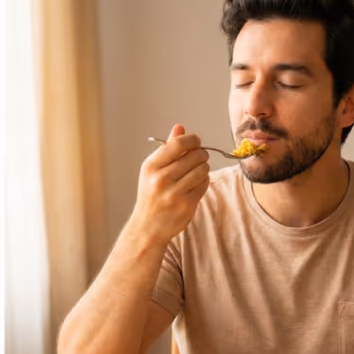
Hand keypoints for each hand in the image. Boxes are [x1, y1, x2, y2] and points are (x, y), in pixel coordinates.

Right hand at [129, 124, 209, 243]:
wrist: (148, 226)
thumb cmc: (151, 195)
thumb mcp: (153, 170)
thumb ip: (167, 148)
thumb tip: (180, 127)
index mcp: (151, 166)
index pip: (179, 143)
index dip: (192, 140)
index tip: (195, 142)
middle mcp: (161, 178)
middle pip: (195, 155)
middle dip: (201, 154)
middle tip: (199, 158)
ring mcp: (174, 193)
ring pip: (203, 169)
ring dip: (204, 168)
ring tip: (196, 172)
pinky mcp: (186, 204)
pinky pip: (204, 184)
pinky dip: (204, 182)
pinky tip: (195, 185)